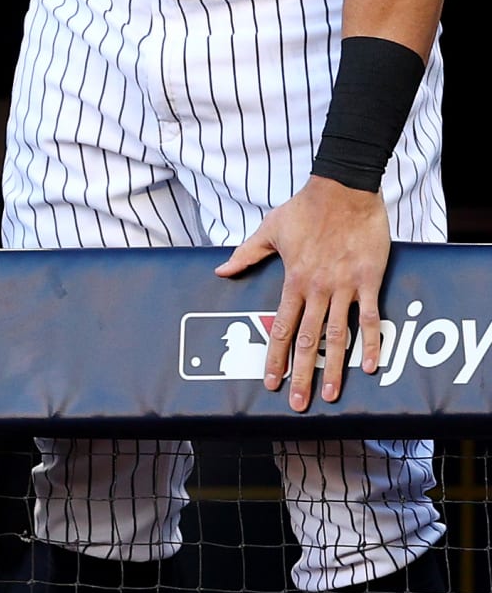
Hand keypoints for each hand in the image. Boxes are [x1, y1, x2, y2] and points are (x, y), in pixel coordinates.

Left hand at [217, 175, 391, 411]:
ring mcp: (345, 286)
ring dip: (334, 367)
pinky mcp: (370, 280)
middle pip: (308, 340)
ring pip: (338, 335)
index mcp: (293, 280)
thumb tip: (221, 270)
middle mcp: (317, 288)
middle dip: (302, 373)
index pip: (281, 327)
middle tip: (299, 402)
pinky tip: (370, 366)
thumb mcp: (268, 230)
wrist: (343, 190)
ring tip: (331, 394)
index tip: (272, 381)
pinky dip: (371, 342)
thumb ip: (245, 254)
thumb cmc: (304, 209)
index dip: (276, 357)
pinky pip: (371, 317)